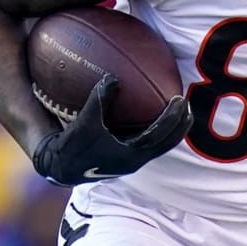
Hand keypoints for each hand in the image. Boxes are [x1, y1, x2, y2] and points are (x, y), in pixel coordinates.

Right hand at [31, 75, 193, 185]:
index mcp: (130, 155)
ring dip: (172, 129)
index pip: (160, 136)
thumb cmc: (71, 146)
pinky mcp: (126, 158)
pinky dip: (157, 130)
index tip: (181, 100)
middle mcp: (135, 161)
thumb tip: (113, 78)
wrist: (59, 167)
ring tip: (179, 111)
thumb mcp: (84, 122)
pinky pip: (149, 143)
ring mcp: (132, 161)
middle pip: (167, 143)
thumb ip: (99, 99)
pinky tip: (153, 115)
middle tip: (187, 104)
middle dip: (181, 124)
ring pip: (161, 146)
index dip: (173, 118)